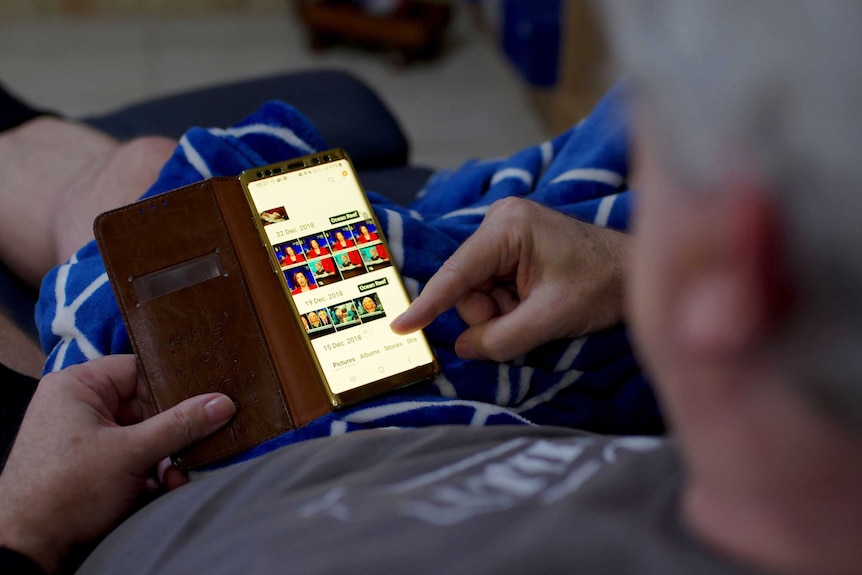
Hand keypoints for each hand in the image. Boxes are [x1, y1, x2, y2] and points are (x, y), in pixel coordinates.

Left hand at [0, 355, 234, 572]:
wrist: (28, 548)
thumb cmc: (68, 490)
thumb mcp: (132, 453)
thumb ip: (181, 425)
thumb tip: (224, 402)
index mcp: (78, 386)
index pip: (140, 370)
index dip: (174, 386)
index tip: (208, 400)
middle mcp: (79, 405)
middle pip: (145, 404)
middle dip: (173, 432)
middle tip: (200, 445)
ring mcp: (83, 435)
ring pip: (142, 433)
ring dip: (165, 457)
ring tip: (176, 477)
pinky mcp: (90, 463)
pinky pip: (130, 455)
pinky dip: (149, 471)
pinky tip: (163, 487)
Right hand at [391, 197, 628, 361]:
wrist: (638, 272)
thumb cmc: (604, 285)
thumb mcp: (551, 318)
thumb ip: (503, 337)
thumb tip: (463, 348)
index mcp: (508, 227)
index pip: (457, 274)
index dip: (429, 305)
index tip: (400, 327)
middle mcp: (500, 224)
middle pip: (466, 287)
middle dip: (490, 314)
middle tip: (526, 322)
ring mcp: (506, 236)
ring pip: (478, 293)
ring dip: (501, 314)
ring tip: (538, 312)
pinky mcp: (513, 251)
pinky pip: (492, 289)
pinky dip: (507, 308)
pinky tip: (534, 305)